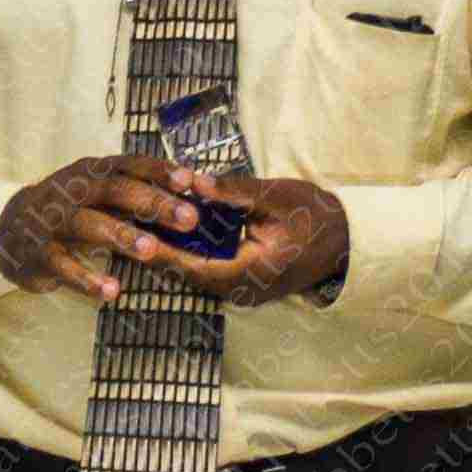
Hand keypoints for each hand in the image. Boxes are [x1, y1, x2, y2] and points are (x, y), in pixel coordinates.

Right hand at [0, 154, 202, 301]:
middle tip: (189, 219)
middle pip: (117, 191)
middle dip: (154, 203)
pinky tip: (112, 291)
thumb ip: (141, 195)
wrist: (10, 229)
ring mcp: (55, 220)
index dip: (161, 171)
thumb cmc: (73, 210)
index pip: (131, 165)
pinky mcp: (40, 253)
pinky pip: (64, 266)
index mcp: (95, 172)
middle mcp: (75, 190)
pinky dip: (87, 279)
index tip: (191, 181)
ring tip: (152, 250)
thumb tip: (195, 201)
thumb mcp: (102, 194)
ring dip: (122, 236)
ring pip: (90, 225)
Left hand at [146, 169, 349, 307]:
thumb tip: (191, 181)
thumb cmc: (315, 215)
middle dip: (157, 251)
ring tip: (138, 228)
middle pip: (187, 275)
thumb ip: (232, 191)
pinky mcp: (243, 283)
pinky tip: (171, 232)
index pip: (193, 267)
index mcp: (249, 273)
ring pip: (195, 274)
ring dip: (171, 253)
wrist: (347, 240)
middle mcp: (241, 290)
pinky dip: (189, 253)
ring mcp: (242, 291)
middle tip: (124, 227)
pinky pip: (207, 270)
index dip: (160, 252)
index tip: (132, 234)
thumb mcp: (275, 197)